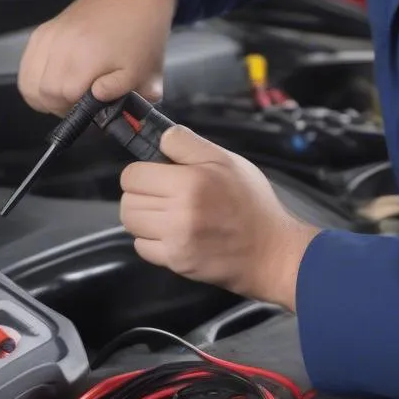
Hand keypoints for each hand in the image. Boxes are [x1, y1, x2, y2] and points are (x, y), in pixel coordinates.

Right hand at [18, 0, 176, 115]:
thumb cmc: (142, 32)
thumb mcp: (144, 74)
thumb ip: (121, 98)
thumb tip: (97, 110)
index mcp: (84, 58)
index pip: (61, 99)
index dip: (76, 112)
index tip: (92, 110)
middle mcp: (60, 46)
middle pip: (41, 94)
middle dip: (60, 105)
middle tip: (81, 103)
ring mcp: (48, 37)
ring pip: (28, 82)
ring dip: (45, 94)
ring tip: (68, 93)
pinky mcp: (42, 31)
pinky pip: (26, 65)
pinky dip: (36, 78)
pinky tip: (56, 78)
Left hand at [119, 126, 320, 310]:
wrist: (271, 252)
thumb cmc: (251, 203)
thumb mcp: (226, 161)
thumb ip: (188, 144)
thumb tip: (160, 137)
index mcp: (190, 182)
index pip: (132, 174)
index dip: (143, 171)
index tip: (158, 175)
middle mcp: (179, 212)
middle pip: (128, 199)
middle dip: (141, 193)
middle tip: (163, 194)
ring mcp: (176, 240)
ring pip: (131, 222)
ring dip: (143, 216)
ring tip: (166, 213)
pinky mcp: (176, 262)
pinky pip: (141, 246)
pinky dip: (150, 240)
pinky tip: (171, 233)